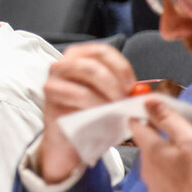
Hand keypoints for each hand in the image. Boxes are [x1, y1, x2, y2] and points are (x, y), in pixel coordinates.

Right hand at [37, 43, 136, 182]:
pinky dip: (96, 104)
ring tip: (115, 108)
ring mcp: (55, 76)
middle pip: (94, 60)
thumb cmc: (91, 117)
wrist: (70, 140)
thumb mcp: (110, 99)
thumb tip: (140, 90)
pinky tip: (102, 115)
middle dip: (114, 81)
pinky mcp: (50, 92)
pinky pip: (78, 93)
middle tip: (124, 99)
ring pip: (86, 71)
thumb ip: (123, 90)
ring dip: (107, 90)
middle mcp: (64, 62)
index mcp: (80, 58)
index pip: (103, 51)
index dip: (121, 67)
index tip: (132, 86)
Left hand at [129, 97, 191, 191]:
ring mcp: (153, 184)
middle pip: (147, 143)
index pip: (136, 125)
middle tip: (178, 133)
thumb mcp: (190, 142)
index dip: (142, 114)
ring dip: (166, 154)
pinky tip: (186, 173)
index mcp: (150, 150)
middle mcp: (145, 166)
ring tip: (186, 155)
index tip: (150, 108)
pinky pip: (164, 176)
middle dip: (159, 136)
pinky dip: (171, 170)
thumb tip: (148, 100)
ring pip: (156, 161)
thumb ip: (168, 120)